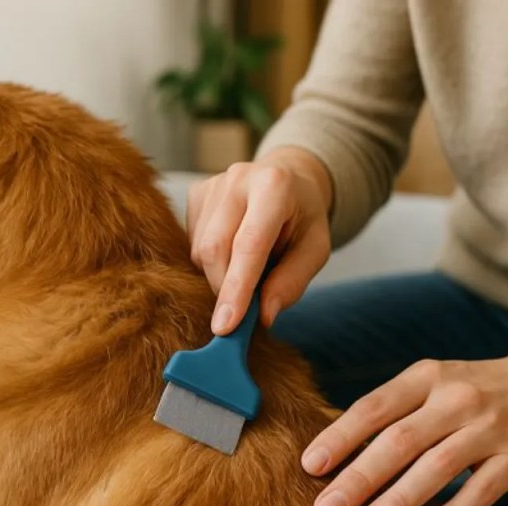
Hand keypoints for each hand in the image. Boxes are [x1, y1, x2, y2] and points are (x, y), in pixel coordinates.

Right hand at [187, 148, 332, 334]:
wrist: (289, 180)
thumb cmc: (303, 219)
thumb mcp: (316, 249)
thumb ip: (292, 282)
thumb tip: (263, 316)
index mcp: (275, 186)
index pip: (249, 245)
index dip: (236, 289)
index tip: (225, 326)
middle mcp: (239, 178)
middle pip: (215, 248)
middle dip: (224, 288)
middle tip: (244, 305)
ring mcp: (213, 183)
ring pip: (199, 250)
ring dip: (219, 274)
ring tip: (249, 266)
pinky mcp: (196, 193)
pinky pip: (191, 242)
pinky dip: (210, 261)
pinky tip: (232, 250)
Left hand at [299, 311, 507, 505]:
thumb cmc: (466, 391)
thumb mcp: (428, 384)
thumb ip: (388, 412)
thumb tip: (331, 456)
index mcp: (425, 377)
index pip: (375, 407)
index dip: (341, 436)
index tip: (311, 467)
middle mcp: (456, 398)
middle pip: (400, 440)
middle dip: (360, 478)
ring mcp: (489, 427)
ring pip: (437, 467)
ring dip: (397, 502)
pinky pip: (482, 490)